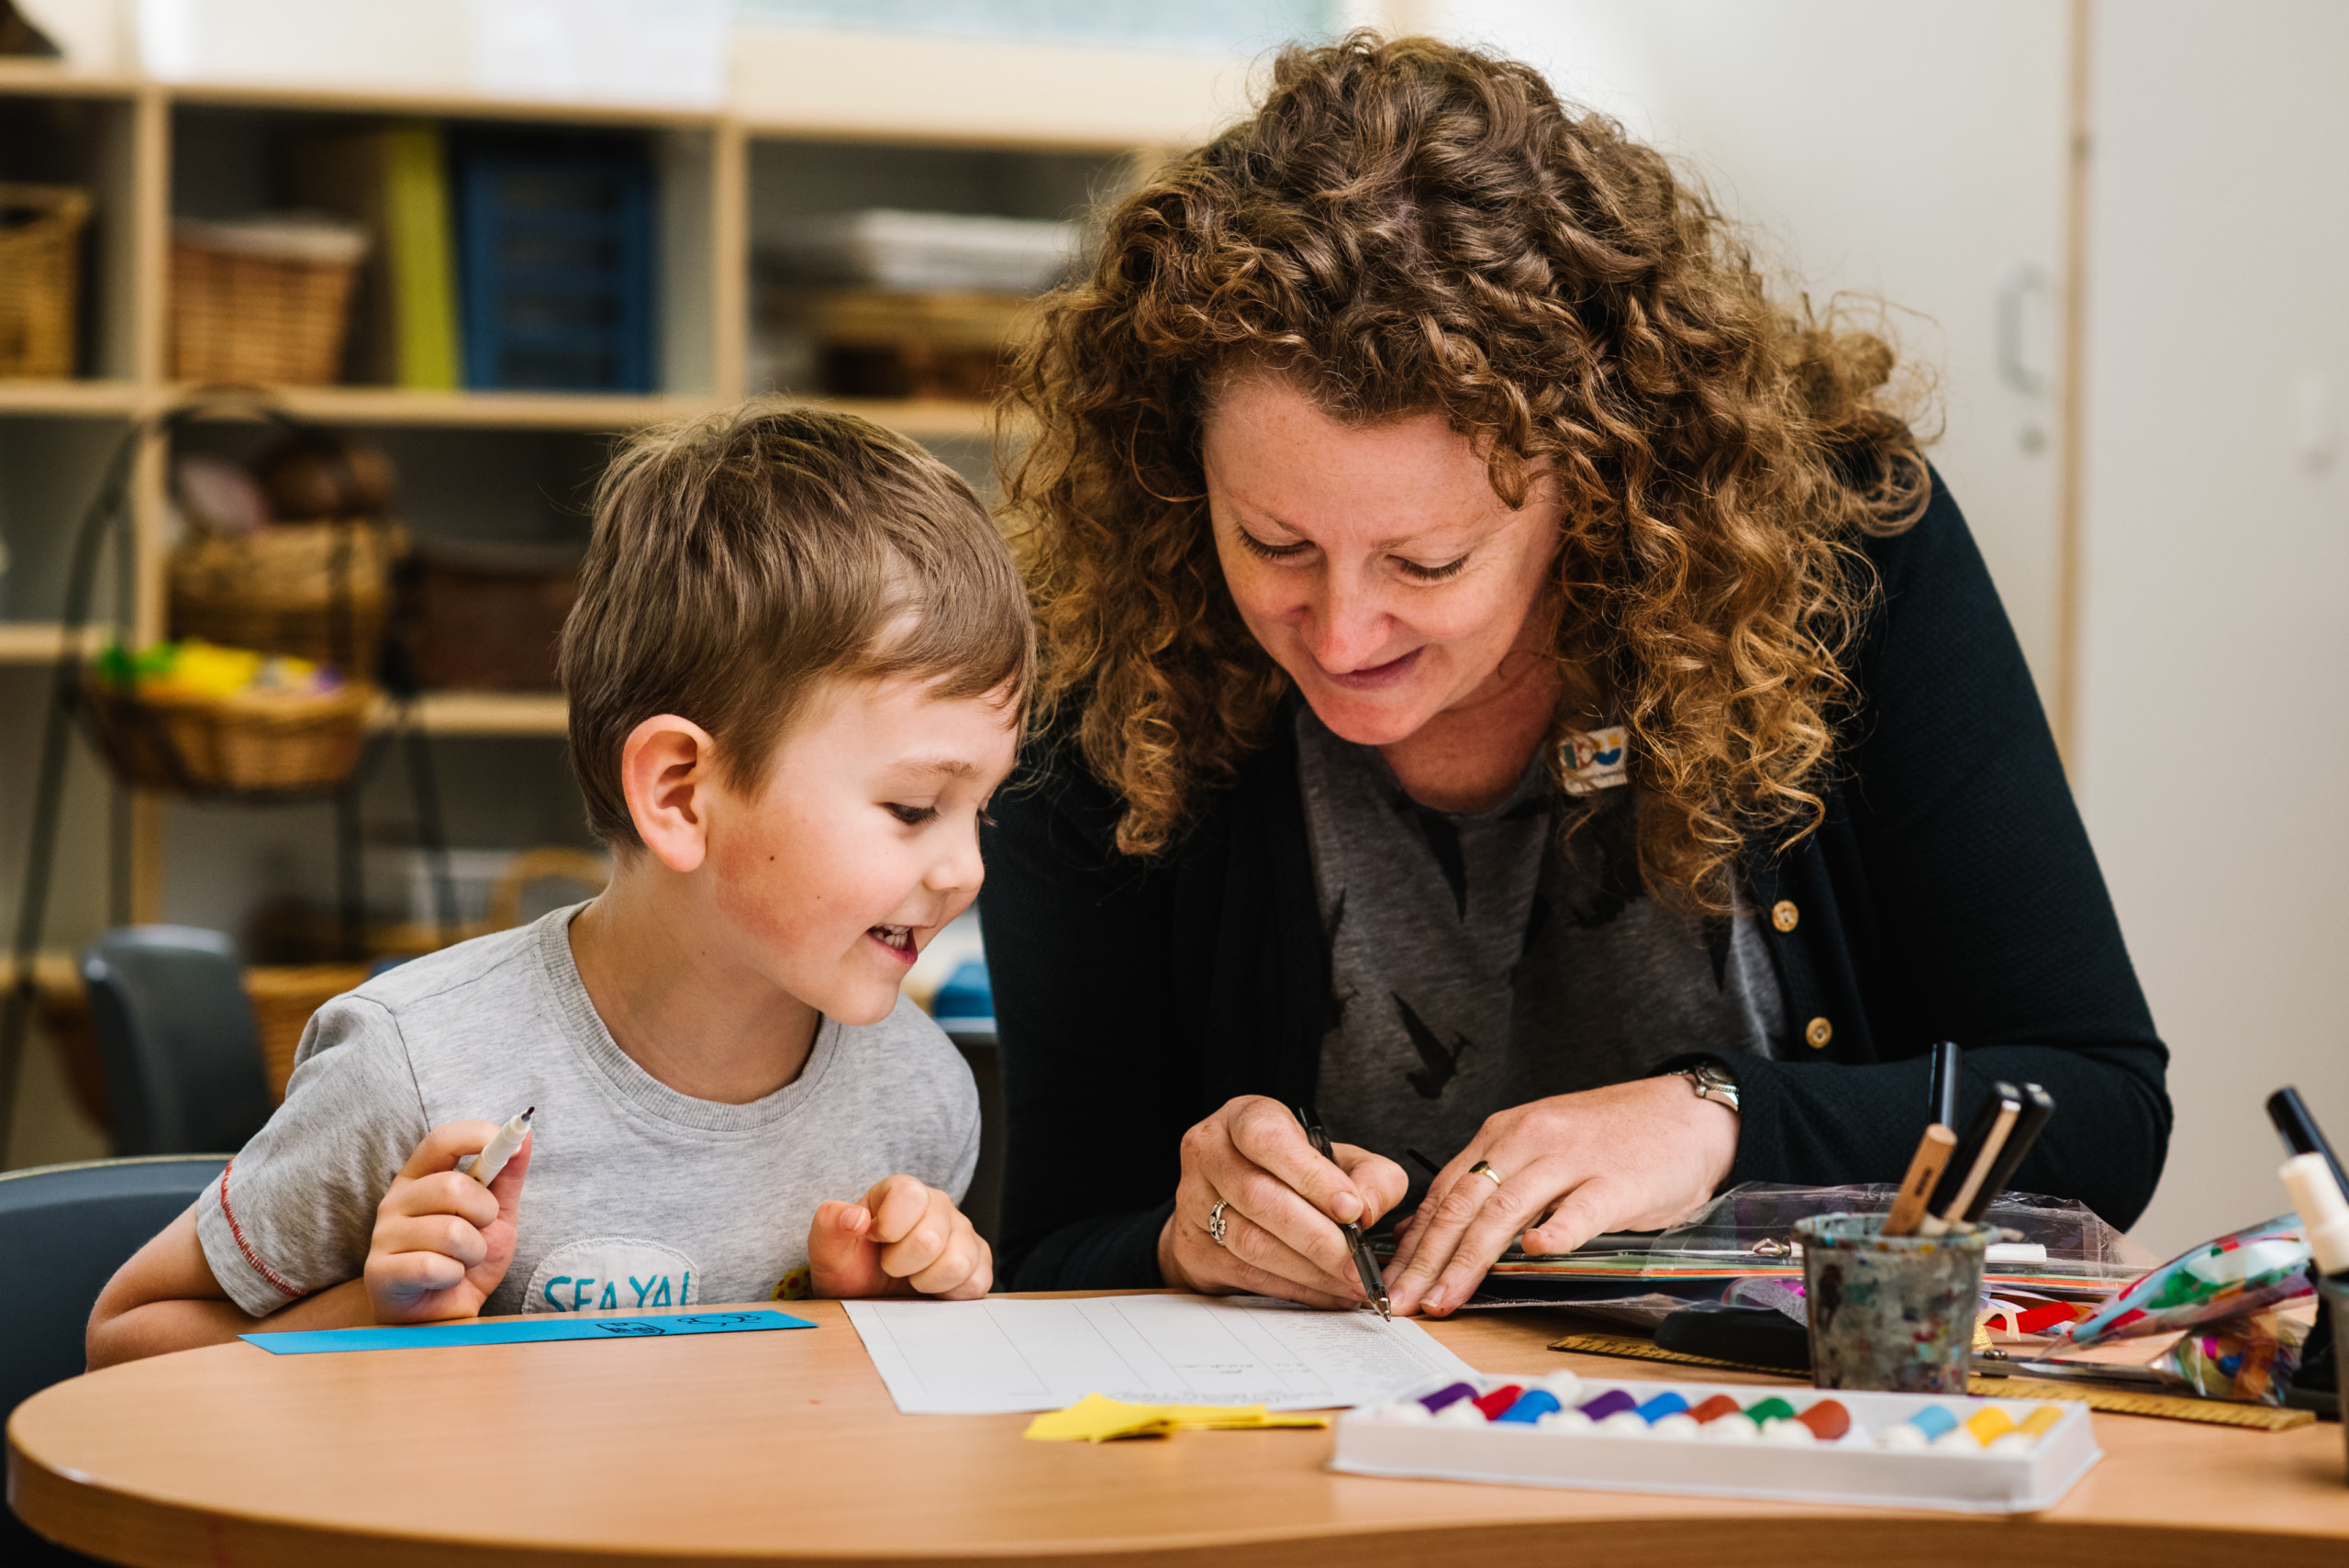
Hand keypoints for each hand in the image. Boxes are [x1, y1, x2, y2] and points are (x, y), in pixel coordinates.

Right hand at [364, 1120, 531, 1323]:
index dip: (477, 1134)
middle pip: (452, 1186)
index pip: (441, 1139)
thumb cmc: (465, 1260)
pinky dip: (454, 1275)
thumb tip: (524, 1136)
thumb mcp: (497, 1217)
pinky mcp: (379, 1271)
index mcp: (420, 1179)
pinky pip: (434, 1265)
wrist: (443, 1316)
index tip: (510, 1140)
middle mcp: (395, 1201)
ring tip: (462, 1261)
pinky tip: (445, 1279)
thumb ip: (507, 1178)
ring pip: (450, 1231)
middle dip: (485, 1212)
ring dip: (473, 1252)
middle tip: (481, 1231)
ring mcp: (382, 1236)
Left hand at [808, 1175, 991, 1298]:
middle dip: (900, 1264)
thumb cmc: (849, 1264)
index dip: (888, 1228)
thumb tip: (855, 1218)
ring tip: (911, 1278)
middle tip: (889, 1266)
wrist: (866, 1293)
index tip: (874, 1239)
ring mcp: (963, 1232)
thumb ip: (830, 1224)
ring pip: (958, 1262)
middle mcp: (938, 1205)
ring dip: (926, 1282)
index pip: (910, 1196)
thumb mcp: (826, 1247)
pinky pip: (977, 1282)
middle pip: (930, 1239)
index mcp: (903, 1191)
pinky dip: (951, 1294)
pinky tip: (932, 1288)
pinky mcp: (979, 1261)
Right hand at [1156, 1095, 1408, 1307]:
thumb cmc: (1294, 1173)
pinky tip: (1327, 1293)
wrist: (1235, 1199)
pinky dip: (1294, 1289)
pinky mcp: (1193, 1248)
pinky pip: (1246, 1274)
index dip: (1311, 1175)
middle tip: (1357, 1263)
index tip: (1351, 1209)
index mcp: (1242, 1118)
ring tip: (1349, 1282)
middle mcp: (1209, 1154)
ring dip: (1308, 1270)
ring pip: (1251, 1242)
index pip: (1268, 1139)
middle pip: (1259, 1197)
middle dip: (1317, 1237)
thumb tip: (1368, 1207)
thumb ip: (1370, 1175)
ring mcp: (1192, 1201)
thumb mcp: (1339, 1159)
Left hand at [1386, 1075, 1737, 1317]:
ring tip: (1446, 1297)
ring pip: (1505, 1211)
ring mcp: (1571, 1160)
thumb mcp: (1540, 1149)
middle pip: (1463, 1204)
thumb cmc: (1612, 1138)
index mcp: (1505, 1135)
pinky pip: (1579, 1209)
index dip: (1413, 1240)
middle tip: (1403, 1300)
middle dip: (1427, 1259)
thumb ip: (1493, 1183)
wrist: (1686, 1113)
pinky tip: (1535, 1253)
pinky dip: (1555, 1230)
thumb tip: (1436, 1229)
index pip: (1444, 1192)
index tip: (1391, 1280)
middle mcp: (1528, 1141)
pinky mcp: (1616, 1181)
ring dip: (1470, 1260)